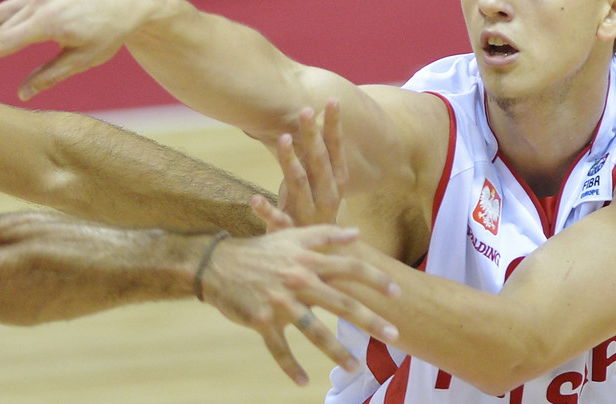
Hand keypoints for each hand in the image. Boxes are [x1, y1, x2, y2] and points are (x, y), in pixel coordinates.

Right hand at [201, 226, 398, 385]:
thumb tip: (357, 233)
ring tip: (356, 367)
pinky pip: (278, 348)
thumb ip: (326, 235)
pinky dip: (289, 366)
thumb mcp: (292, 236)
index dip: (375, 280)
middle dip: (370, 321)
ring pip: (314, 331)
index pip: (349, 268)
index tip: (398, 293)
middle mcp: (298, 281)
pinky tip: (302, 381)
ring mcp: (280, 303)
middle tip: (394, 335)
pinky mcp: (261, 321)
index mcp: (307, 261)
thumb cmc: (260, 251)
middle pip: (341, 303)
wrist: (218, 263)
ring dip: (336, 351)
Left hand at [253, 99, 347, 230]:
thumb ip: (316, 158)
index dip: (334, 126)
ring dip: (291, 162)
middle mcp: (327, 196)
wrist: (322, 258)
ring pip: (299, 184)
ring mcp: (308, 214)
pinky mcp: (290, 232)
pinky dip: (266, 210)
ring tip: (283, 140)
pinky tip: (254, 199)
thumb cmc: (315, 211)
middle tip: (305, 110)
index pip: (336, 150)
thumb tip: (312, 122)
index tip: (332, 101)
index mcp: (336, 183)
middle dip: (313, 135)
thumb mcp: (320, 185)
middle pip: (319, 162)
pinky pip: (278, 219)